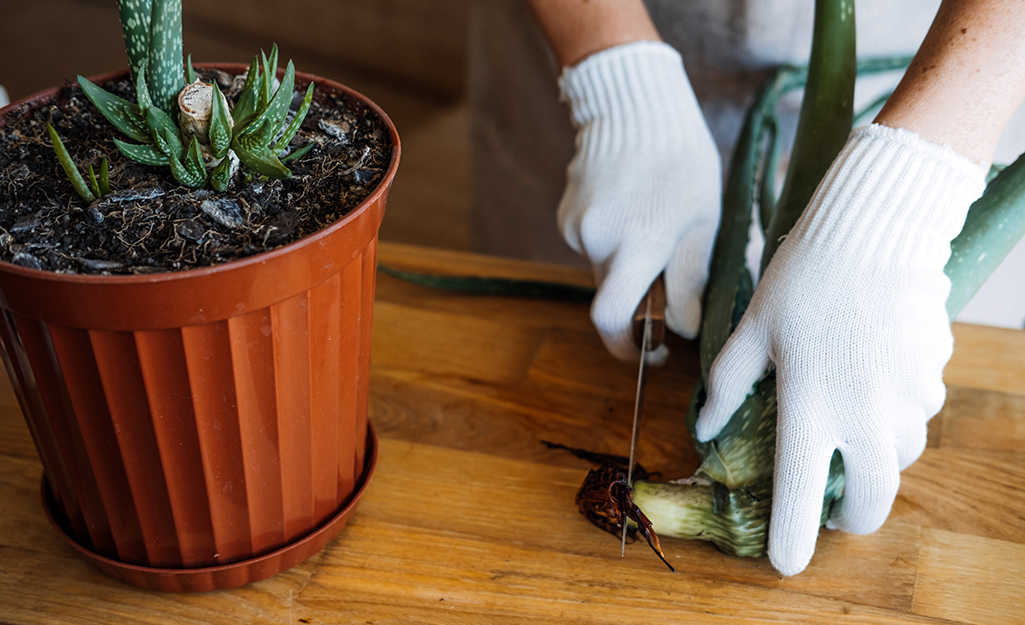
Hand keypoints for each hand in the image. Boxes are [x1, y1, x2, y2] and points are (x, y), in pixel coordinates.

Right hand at [557, 41, 720, 360]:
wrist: (632, 106)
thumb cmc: (680, 159)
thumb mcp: (703, 217)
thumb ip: (692, 277)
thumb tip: (685, 328)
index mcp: (637, 243)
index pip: (613, 319)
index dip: (628, 347)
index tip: (652, 351)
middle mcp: (598, 241)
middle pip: (612, 296)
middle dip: (638, 296)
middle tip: (667, 273)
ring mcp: (577, 229)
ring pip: (604, 271)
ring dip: (628, 264)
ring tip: (651, 222)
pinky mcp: (566, 218)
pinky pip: (593, 248)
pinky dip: (613, 243)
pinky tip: (630, 209)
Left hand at [695, 124, 984, 575]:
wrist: (873, 229)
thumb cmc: (800, 278)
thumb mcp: (751, 330)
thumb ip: (728, 385)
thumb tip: (705, 426)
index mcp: (811, 404)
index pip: (801, 489)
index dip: (794, 535)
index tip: (786, 564)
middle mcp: (866, 412)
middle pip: (874, 497)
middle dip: (853, 515)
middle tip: (834, 506)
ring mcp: (908, 396)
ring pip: (900, 455)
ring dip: (874, 456)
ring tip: (847, 426)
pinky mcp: (933, 375)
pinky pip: (917, 412)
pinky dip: (896, 412)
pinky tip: (873, 375)